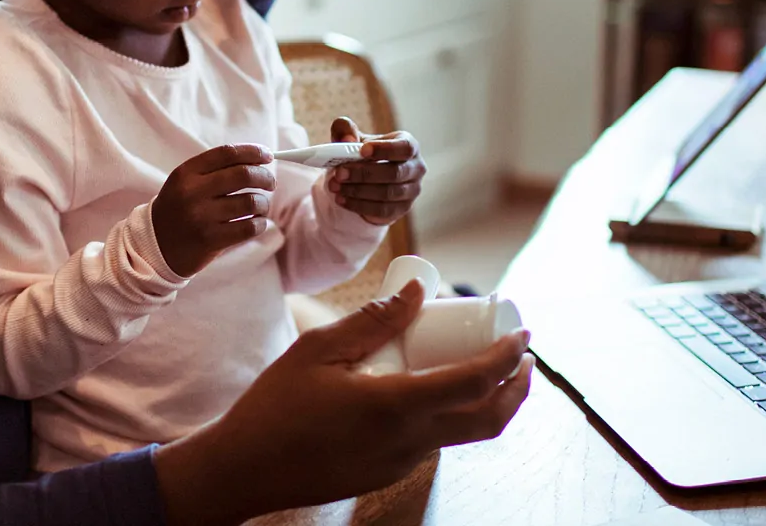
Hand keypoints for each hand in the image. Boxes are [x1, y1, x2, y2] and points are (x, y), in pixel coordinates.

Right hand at [152, 145, 275, 276]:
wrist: (155, 246)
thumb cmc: (179, 209)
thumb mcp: (186, 183)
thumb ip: (216, 170)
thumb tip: (259, 160)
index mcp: (187, 173)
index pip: (227, 153)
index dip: (252, 152)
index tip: (268, 156)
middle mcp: (192, 192)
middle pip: (243, 175)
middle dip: (265, 177)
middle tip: (271, 183)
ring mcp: (201, 217)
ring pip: (251, 202)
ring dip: (264, 203)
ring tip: (261, 206)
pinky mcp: (210, 240)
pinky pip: (249, 227)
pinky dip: (260, 223)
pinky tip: (257, 223)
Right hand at [154, 284, 532, 523]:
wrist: (244, 470)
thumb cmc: (273, 407)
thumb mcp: (317, 350)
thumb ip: (372, 321)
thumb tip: (416, 292)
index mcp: (395, 406)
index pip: (476, 381)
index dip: (508, 356)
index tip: (522, 334)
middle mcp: (408, 442)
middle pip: (488, 420)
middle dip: (517, 388)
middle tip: (521, 357)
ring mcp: (400, 464)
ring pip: (462, 434)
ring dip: (483, 401)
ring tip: (478, 364)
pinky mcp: (388, 473)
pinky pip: (431, 442)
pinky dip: (447, 414)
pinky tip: (427, 388)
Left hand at [329, 117, 424, 224]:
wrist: (367, 178)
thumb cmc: (363, 153)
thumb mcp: (353, 138)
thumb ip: (345, 130)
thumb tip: (346, 139)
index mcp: (409, 145)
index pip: (404, 148)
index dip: (384, 150)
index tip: (362, 150)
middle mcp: (416, 168)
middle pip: (395, 173)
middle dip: (364, 174)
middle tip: (339, 173)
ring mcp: (412, 191)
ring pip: (388, 193)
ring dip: (358, 191)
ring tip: (335, 186)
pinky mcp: (401, 209)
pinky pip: (382, 210)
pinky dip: (359, 205)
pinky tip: (342, 199)